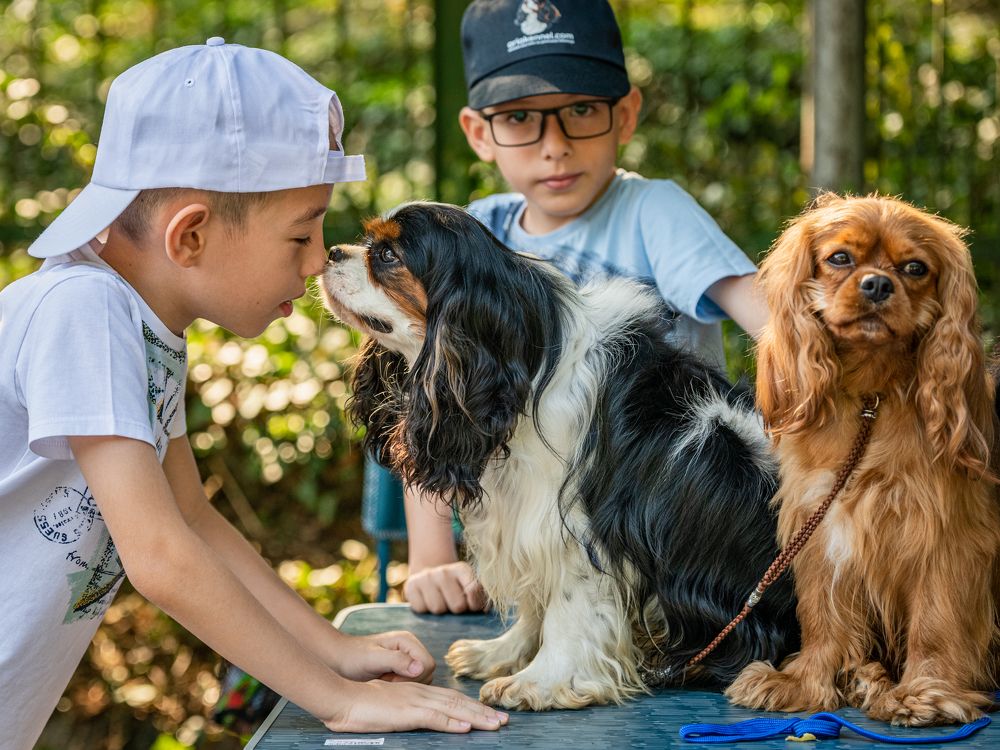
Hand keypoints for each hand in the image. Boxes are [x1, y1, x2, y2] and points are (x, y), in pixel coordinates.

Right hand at [324, 679, 508, 732]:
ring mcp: (414, 702)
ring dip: (476, 717)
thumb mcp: (387, 705)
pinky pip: (434, 717)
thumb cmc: (358, 703)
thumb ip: (404, 709)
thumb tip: (414, 716)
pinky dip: (452, 722)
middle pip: (458, 701)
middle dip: (482, 711)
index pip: (450, 698)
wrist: (340, 696)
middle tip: (504, 719)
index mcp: (416, 691)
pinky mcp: (406, 712)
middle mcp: (420, 693)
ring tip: (495, 724)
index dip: (471, 705)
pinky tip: (466, 727)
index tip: (488, 713)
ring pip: (453, 708)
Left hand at [334, 631, 434, 682]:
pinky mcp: (402, 669)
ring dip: (404, 687)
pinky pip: (412, 683)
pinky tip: (384, 686)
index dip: (414, 677)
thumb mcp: (373, 658)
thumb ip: (397, 661)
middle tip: (386, 683)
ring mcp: (407, 659)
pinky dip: (400, 688)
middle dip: (409, 683)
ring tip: (384, 684)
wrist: (338, 660)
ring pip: (421, 680)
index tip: (391, 682)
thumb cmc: (352, 657)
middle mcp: (410, 648)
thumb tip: (420, 668)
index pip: (428, 664)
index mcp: (407, 641)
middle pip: (427, 672)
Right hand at [404, 561, 487, 613]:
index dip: (474, 605)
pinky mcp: (410, 585)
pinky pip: (420, 609)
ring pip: (437, 609)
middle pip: (457, 605)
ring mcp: (426, 577)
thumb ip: (481, 597)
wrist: (430, 578)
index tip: (471, 607)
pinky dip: (424, 610)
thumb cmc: (455, 589)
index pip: (474, 591)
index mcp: (462, 569)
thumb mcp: (470, 588)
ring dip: (440, 612)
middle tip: (453, 606)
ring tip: (440, 603)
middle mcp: (443, 571)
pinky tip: (427, 602)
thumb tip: (486, 610)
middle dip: (457, 610)